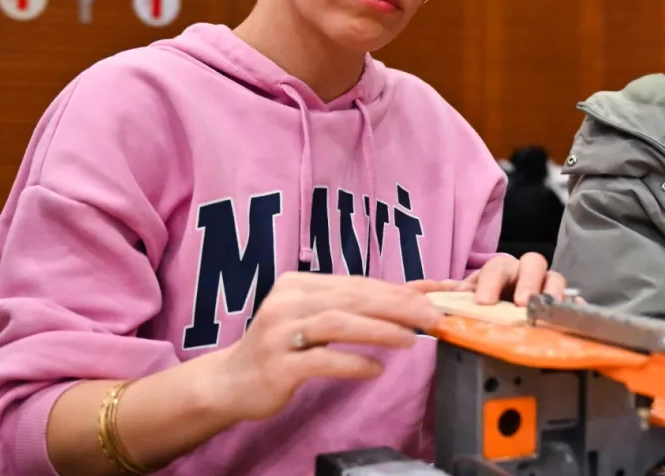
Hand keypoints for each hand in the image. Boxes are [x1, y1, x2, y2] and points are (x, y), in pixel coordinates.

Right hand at [205, 273, 441, 422]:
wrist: (231, 382)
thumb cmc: (282, 347)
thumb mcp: (314, 319)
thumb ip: (358, 305)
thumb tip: (417, 292)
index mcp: (298, 284)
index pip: (357, 284)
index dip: (397, 291)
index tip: (433, 299)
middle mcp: (287, 302)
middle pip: (351, 298)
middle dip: (397, 306)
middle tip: (432, 317)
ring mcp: (280, 333)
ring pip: (337, 323)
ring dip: (379, 329)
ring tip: (410, 339)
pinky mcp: (277, 366)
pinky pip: (321, 360)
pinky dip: (351, 363)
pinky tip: (375, 369)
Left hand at [466, 253, 567, 305]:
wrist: (501, 315)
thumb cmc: (485, 304)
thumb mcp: (468, 299)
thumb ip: (456, 297)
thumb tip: (436, 300)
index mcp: (501, 270)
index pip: (496, 266)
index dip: (490, 282)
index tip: (483, 302)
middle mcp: (526, 273)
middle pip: (533, 262)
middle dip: (527, 281)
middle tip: (522, 304)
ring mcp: (547, 287)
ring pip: (556, 278)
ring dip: (553, 291)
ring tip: (550, 309)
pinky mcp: (563, 304)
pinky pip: (573, 301)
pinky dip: (575, 305)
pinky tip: (575, 313)